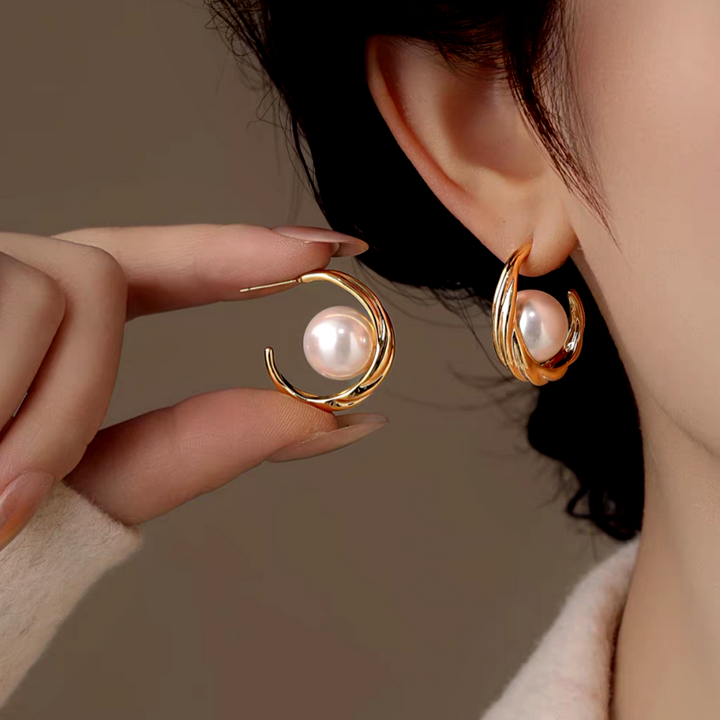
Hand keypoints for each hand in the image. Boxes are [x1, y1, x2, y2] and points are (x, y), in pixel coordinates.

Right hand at [0, 223, 387, 549]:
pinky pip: (6, 300)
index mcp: (33, 330)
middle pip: (95, 272)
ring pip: (57, 285)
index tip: (335, 243)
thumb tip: (336, 418)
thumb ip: (195, 447)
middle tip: (12, 499)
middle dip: (77, 389)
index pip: (152, 267)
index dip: (237, 249)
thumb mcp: (80, 491)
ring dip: (32, 414)